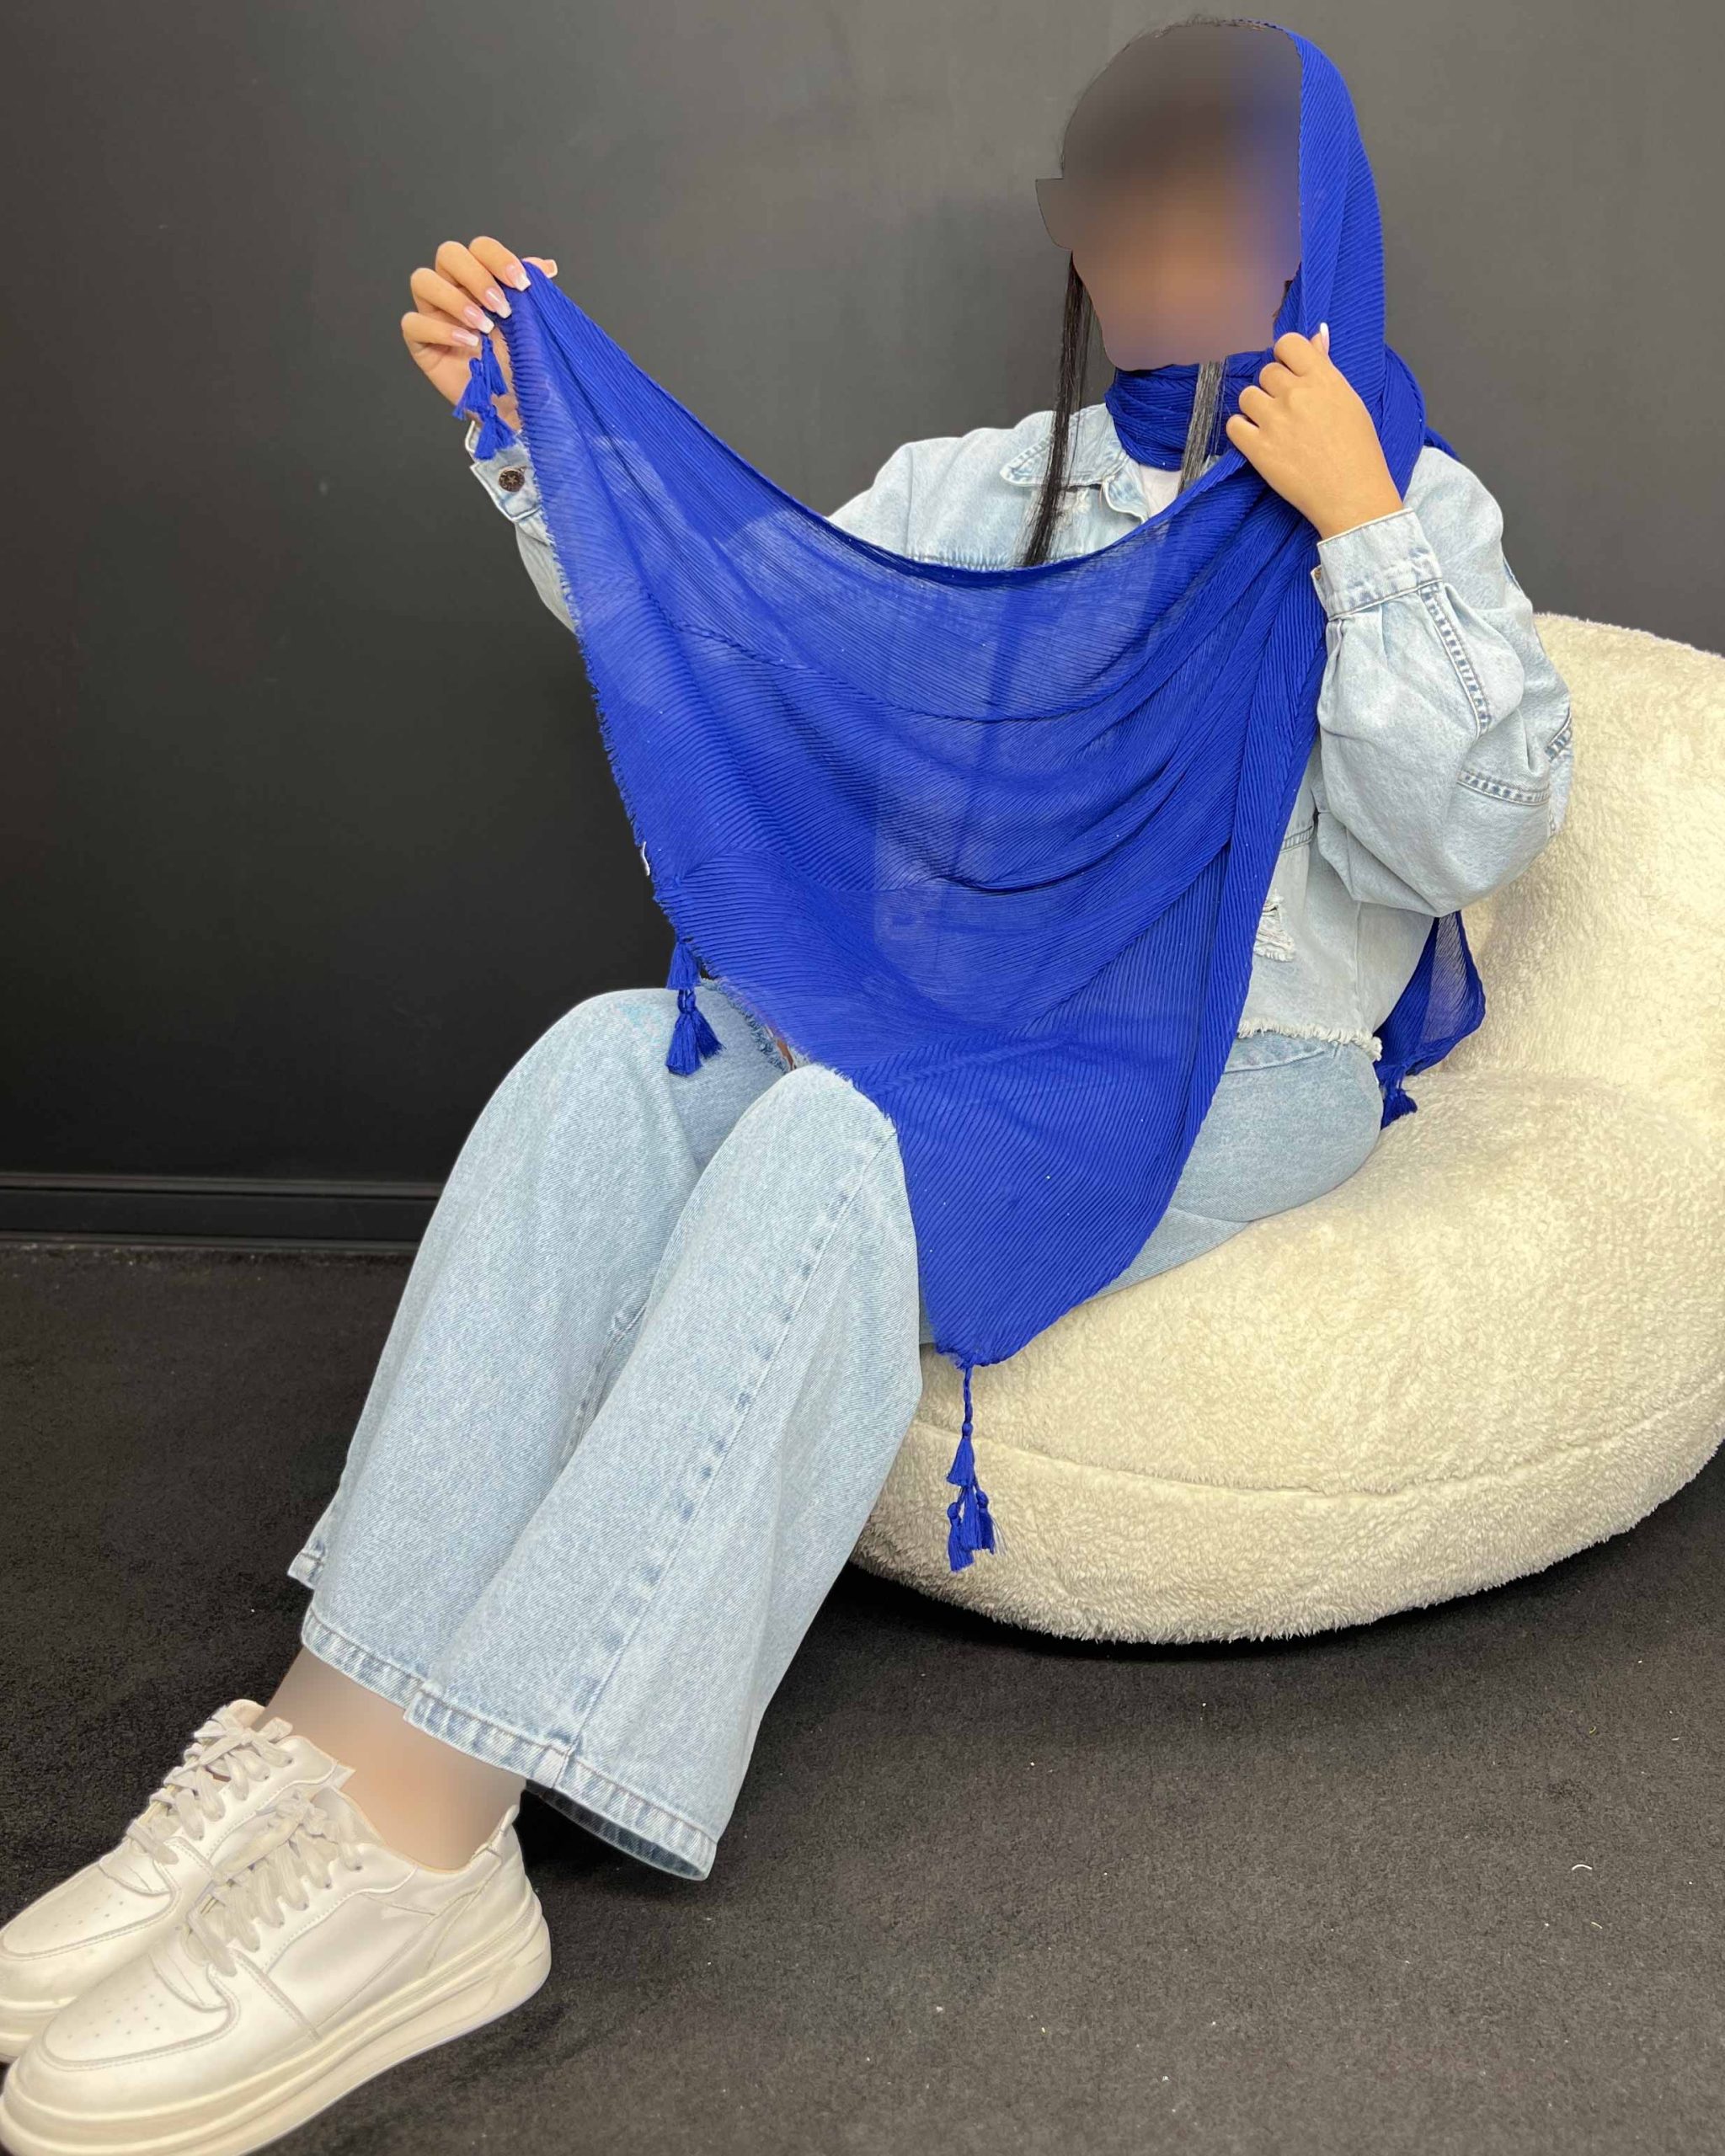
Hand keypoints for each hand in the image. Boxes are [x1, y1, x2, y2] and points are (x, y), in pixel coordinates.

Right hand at [400, 237, 558, 434]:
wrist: (515, 406)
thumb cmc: (520, 365)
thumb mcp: (533, 327)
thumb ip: (535, 294)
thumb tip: (547, 266)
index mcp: (481, 280)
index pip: (479, 248)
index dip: (498, 258)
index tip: (522, 282)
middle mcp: (454, 291)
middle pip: (448, 255)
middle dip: (477, 276)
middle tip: (502, 308)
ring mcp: (434, 314)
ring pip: (423, 281)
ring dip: (456, 300)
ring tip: (484, 327)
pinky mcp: (421, 343)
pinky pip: (413, 323)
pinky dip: (441, 329)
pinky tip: (468, 343)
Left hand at [1223, 324, 1405, 541]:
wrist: (1352, 495)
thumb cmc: (1359, 450)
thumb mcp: (1349, 400)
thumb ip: (1325, 367)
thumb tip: (1316, 334)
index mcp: (1322, 378)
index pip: (1288, 343)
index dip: (1285, 357)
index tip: (1291, 374)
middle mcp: (1296, 394)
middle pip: (1266, 372)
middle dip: (1274, 388)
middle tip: (1288, 411)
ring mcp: (1274, 421)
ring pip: (1247, 396)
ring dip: (1256, 408)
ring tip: (1273, 427)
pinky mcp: (1258, 448)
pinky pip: (1234, 425)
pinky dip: (1242, 431)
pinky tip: (1258, 441)